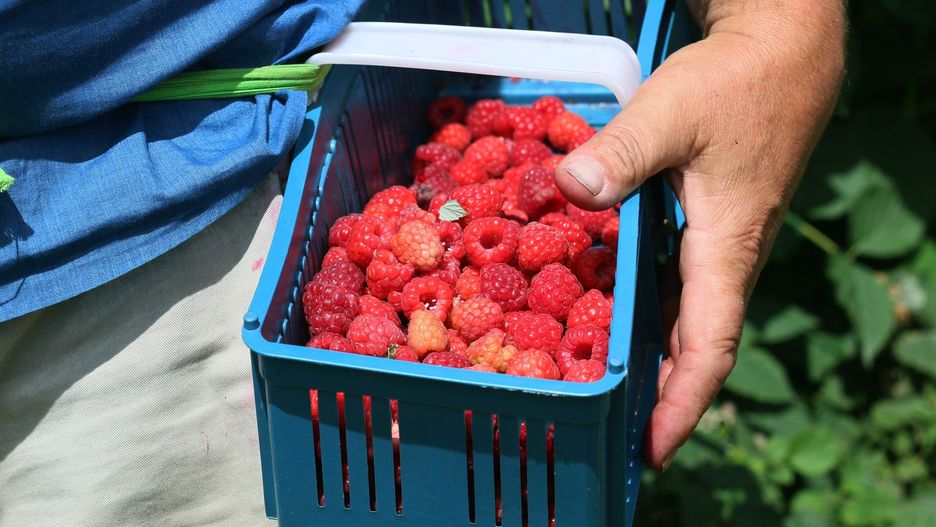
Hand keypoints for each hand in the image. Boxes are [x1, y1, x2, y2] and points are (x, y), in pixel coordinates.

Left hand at [553, 0, 845, 468]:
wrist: (783, 53)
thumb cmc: (735, 84)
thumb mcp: (671, 113)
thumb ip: (621, 154)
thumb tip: (567, 190)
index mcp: (725, 249)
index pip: (709, 348)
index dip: (683, 406)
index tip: (653, 450)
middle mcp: (728, 258)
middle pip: (696, 347)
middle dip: (661, 396)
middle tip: (614, 431)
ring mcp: (723, 242)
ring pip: (689, 318)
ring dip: (656, 359)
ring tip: (611, 390)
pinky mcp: (712, 223)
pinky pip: (682, 286)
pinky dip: (652, 314)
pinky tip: (617, 317)